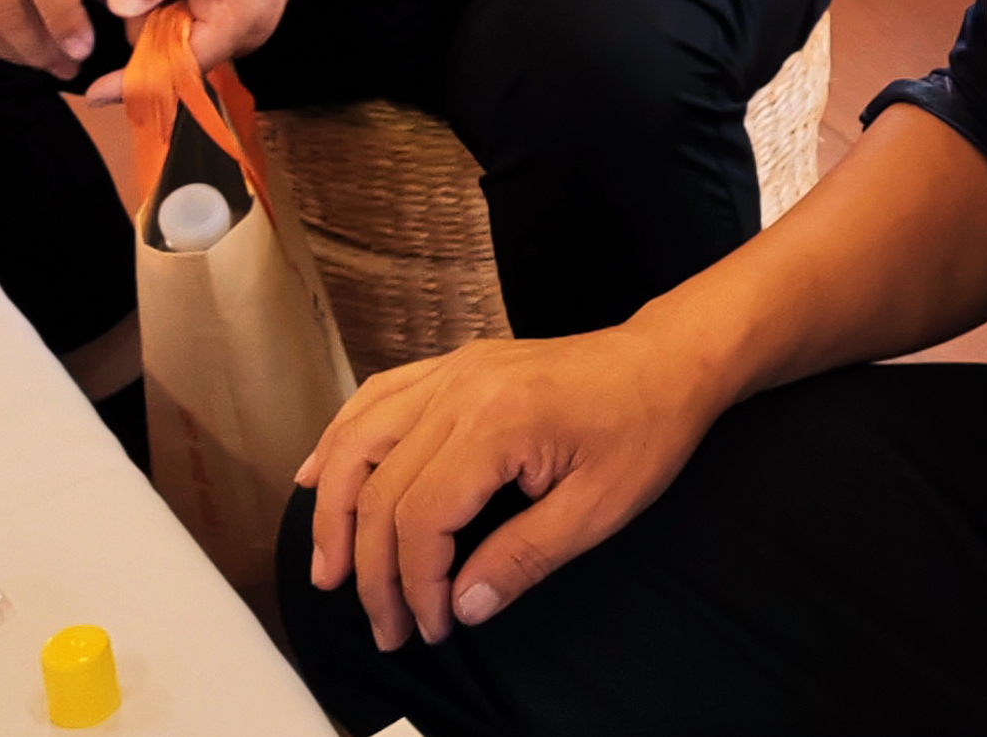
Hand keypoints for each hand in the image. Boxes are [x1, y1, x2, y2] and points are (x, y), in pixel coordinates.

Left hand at [90, 0, 349, 87]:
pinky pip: (191, 25)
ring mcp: (239, 31)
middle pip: (170, 54)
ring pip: (177, 39)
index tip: (93, 94)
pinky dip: (175, 5)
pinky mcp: (236, 20)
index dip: (132, 79)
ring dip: (162, 9)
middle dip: (147, 21)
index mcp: (232, 23)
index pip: (175, 68)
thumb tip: (118, 8)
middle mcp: (238, 39)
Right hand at [299, 324, 722, 648]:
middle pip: (378, 488)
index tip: (431, 626)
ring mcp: (453, 371)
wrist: (670, 360)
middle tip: (383, 624)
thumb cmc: (646, 427)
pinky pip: (377, 398)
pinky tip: (316, 477)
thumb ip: (522, 560)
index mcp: (498, 422)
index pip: (420, 520)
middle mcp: (461, 388)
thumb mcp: (598, 509)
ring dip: (332, 509)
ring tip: (328, 569)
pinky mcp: (454, 366)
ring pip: (359, 440)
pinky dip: (339, 439)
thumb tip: (461, 605)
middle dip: (370, 568)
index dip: (415, 586)